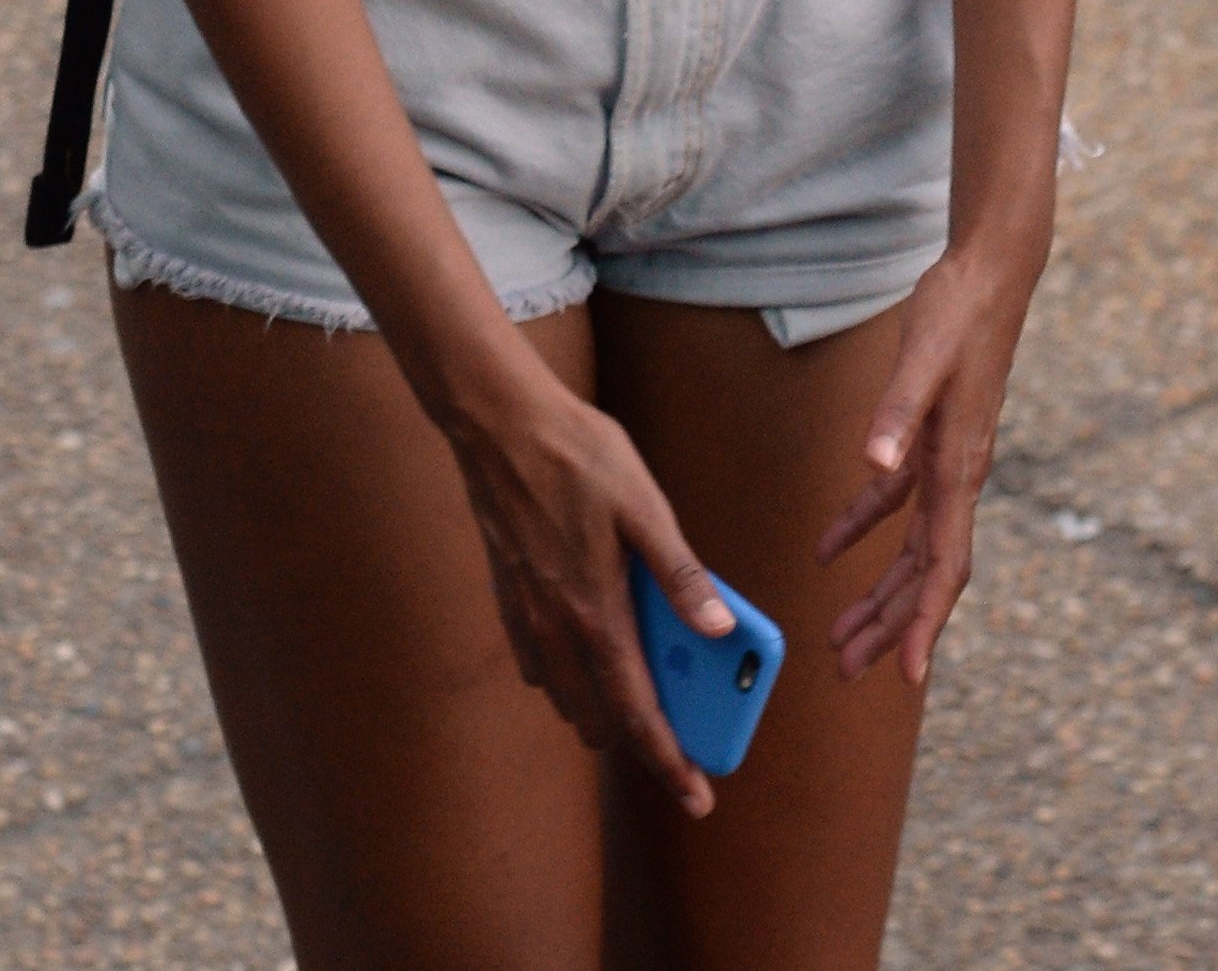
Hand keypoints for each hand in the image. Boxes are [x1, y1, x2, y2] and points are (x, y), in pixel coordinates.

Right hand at [448, 368, 731, 818]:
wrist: (497, 421)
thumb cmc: (577, 454)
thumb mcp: (644, 505)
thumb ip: (681, 574)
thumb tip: (720, 631)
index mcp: (598, 611)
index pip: (638, 712)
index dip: (670, 761)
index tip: (697, 797)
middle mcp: (557, 628)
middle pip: (600, 718)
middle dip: (639, 738)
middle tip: (678, 732)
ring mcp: (526, 615)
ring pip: (565, 696)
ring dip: (602, 707)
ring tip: (640, 686)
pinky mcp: (508, 594)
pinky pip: (539, 663)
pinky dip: (567, 674)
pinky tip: (588, 640)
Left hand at [817, 242, 1035, 687]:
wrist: (989, 273)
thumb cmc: (957, 312)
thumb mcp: (920, 358)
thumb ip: (896, 412)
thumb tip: (874, 466)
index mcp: (959, 469)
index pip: (944, 567)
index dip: (925, 623)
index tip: (908, 677)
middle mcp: (959, 477)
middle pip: (925, 573)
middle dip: (890, 625)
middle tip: (846, 669)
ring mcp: (947, 461)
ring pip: (912, 547)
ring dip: (878, 592)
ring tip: (840, 635)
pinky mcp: (931, 439)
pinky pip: (896, 502)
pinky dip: (862, 527)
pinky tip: (828, 548)